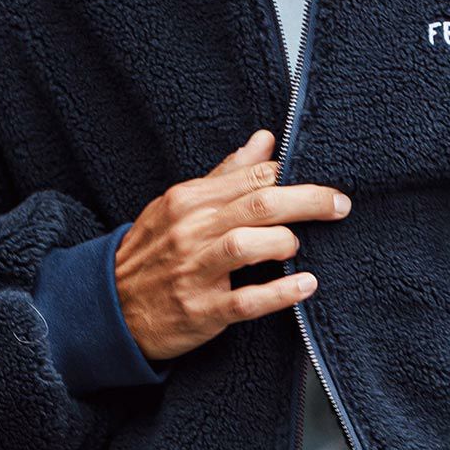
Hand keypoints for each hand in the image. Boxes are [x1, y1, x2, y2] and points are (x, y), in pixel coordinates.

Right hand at [113, 128, 350, 365]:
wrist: (109, 306)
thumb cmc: (154, 251)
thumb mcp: (180, 204)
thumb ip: (226, 175)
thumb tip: (265, 139)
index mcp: (189, 200)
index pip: (252, 177)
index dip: (294, 177)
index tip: (327, 182)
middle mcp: (191, 231)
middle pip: (258, 205)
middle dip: (307, 201)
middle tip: (339, 205)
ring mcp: (194, 271)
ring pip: (246, 245)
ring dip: (284, 241)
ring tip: (299, 245)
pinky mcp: (200, 310)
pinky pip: (245, 300)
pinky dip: (280, 293)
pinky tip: (306, 285)